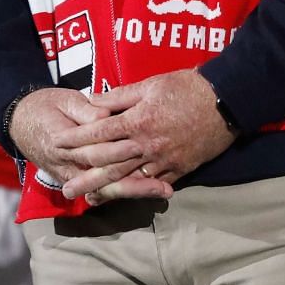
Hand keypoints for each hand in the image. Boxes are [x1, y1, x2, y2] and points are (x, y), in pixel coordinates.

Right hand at [8, 86, 156, 195]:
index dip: (118, 150)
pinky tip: (147, 193)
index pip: (95, 151)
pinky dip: (124, 193)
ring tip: (163, 193)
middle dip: (136, 183)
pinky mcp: (78, 180)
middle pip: (106, 178)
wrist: (21, 122)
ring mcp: (72, 177)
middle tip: (163, 185)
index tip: (142, 148)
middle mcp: (68, 166)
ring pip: (106, 190)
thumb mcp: (63, 100)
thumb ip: (86, 109)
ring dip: (135, 192)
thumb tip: (107, 115)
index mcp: (64, 143)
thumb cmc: (45, 106)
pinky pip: (103, 192)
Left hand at [58, 70, 234, 202]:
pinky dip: (137, 190)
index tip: (57, 144)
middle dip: (85, 175)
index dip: (76, 139)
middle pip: (109, 164)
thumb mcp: (150, 84)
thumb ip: (119, 96)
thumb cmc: (187, 87)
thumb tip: (92, 101)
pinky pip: (154, 182)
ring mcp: (163, 160)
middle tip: (65, 188)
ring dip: (107, 190)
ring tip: (89, 200)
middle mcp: (147, 145)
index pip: (98, 133)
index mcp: (137, 121)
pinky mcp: (179, 168)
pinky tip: (125, 196)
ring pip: (130, 178)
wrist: (226, 102)